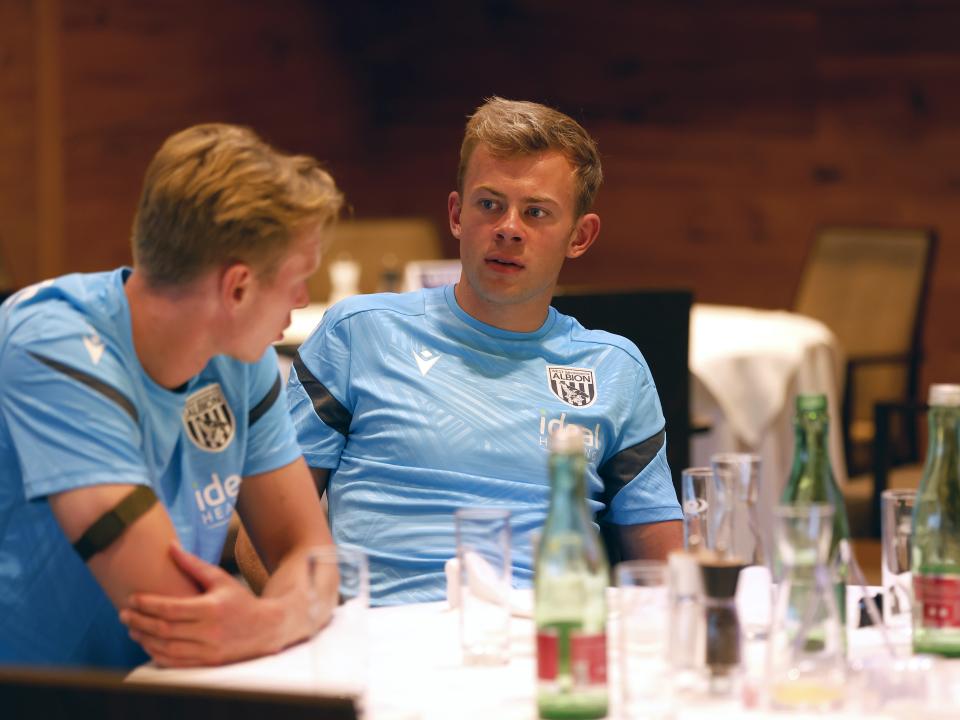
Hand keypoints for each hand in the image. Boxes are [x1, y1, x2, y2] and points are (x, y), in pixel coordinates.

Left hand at [119, 544, 283, 667]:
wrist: (266, 628)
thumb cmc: (240, 600)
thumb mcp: (220, 579)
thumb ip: (193, 565)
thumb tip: (170, 547)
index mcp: (211, 608)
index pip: (170, 609)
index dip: (147, 605)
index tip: (132, 599)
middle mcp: (209, 631)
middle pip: (164, 629)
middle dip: (139, 621)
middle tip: (124, 614)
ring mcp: (208, 650)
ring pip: (166, 648)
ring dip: (144, 639)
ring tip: (132, 629)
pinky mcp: (207, 663)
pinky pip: (175, 662)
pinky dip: (157, 655)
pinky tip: (148, 645)